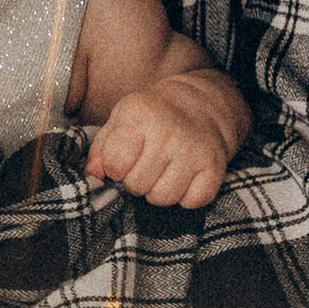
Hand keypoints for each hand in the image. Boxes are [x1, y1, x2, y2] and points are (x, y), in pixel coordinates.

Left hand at [87, 76, 242, 210]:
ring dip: (159, 190)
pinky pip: (191, 202)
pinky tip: (184, 177)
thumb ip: (101, 150)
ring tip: (163, 171)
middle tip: (146, 164)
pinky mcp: (215, 168)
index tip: (124, 157)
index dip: (116, 166)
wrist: (201, 105)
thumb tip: (93, 176)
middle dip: (137, 180)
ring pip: (162, 198)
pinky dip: (186, 196)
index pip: (114, 164)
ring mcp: (194, 151)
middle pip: (137, 185)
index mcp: (140, 115)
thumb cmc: (152, 117)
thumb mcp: (121, 120)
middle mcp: (168, 131)